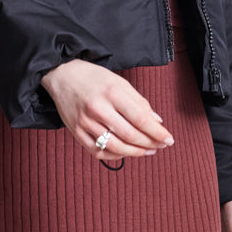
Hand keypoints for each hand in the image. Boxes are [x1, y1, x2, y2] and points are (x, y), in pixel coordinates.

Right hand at [40, 59, 173, 160]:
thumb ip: (139, 102)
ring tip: (147, 151)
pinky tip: (126, 153)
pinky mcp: (76, 133)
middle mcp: (97, 109)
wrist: (62, 76)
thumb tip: (157, 121)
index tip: (168, 139)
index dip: (157, 132)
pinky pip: (99, 152)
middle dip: (149, 144)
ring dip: (135, 153)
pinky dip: (115, 156)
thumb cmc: (93, 78)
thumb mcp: (119, 82)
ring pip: (115, 147)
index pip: (140, 119)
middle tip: (160, 146)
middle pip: (130, 135)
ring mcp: (85, 123)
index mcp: (111, 93)